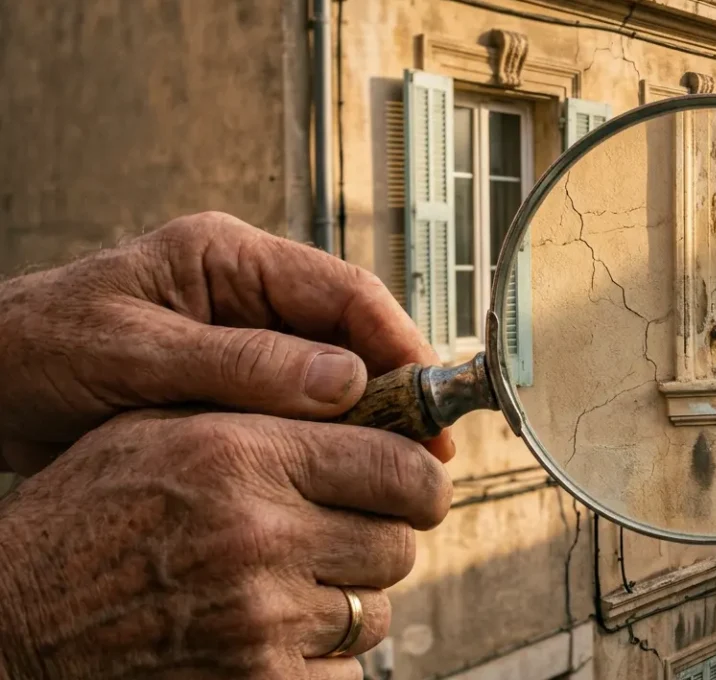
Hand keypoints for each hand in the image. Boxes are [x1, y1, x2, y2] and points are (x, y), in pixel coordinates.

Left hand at [0, 212, 453, 473]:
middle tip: (427, 451)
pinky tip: (342, 472)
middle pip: (352, 332)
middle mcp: (246, 291)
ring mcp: (243, 336)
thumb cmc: (36, 350)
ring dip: (368, 419)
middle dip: (395, 389)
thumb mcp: (135, 355)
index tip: (430, 398)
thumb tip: (347, 382)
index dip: (399, 342)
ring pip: (334, 373)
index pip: (343, 288)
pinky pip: (300, 406)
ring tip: (396, 470)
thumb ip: (241, 365)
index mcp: (227, 258)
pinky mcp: (234, 380)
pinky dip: (326, 438)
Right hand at [0, 410, 450, 678]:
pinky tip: (272, 637)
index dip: (420, 478)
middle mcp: (260, 532)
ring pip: (374, 609)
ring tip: (287, 589)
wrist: (16, 625)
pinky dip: (321, 659)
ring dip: (346, 601)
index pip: (400, 465)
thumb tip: (365, 403)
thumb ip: (263, 411)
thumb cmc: (83, 521)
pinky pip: (345, 671)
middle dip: (381, 538)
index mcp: (243, 455)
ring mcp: (261, 617)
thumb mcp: (158, 430)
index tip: (416, 485)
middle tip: (346, 537)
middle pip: (398, 540)